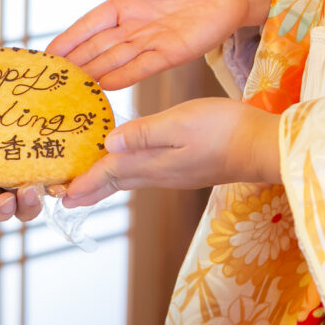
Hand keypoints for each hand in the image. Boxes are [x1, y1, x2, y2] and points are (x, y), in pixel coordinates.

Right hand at [46, 0, 271, 88]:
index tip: (48, 54)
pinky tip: (104, 87)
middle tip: (50, 79)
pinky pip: (142, 67)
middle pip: (98, 48)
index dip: (69, 38)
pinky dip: (123, 77)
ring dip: (94, 74)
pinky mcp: (171, 54)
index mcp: (125, 2)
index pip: (90, 24)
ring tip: (71, 88)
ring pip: (115, 61)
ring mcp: (151, 42)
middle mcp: (134, 26)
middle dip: (75, 62)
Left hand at [61, 98, 280, 207]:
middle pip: (117, 181)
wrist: (264, 146)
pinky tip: (129, 169)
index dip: (84, 182)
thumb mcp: (179, 124)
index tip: (60, 194)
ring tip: (88, 188)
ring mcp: (175, 173)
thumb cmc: (224, 130)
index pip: (109, 173)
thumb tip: (108, 143)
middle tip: (65, 200)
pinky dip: (128, 174)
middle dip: (90, 189)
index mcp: (153, 164)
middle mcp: (160, 174)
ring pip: (131, 179)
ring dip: (107, 183)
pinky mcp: (188, 168)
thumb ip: (143, 134)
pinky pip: (147, 174)